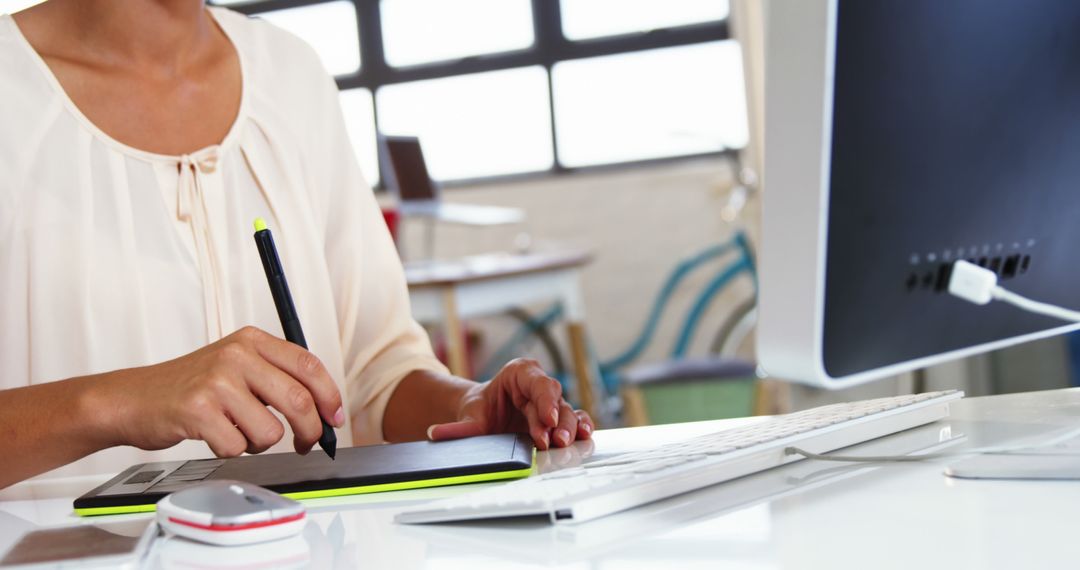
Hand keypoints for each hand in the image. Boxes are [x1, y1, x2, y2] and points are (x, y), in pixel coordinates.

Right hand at [96, 326, 344, 456]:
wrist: (133, 398)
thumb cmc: (191, 387)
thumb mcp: (236, 366)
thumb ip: (277, 378)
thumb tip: (325, 410)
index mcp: (252, 340)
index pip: (309, 366)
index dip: (330, 397)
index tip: (335, 418)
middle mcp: (236, 355)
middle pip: (299, 401)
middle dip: (309, 431)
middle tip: (305, 444)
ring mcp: (217, 381)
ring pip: (270, 431)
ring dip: (259, 443)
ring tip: (236, 430)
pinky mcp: (198, 410)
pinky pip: (238, 447)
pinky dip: (230, 450)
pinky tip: (214, 435)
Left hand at [426, 358, 593, 449]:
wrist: (485, 416)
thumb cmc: (482, 409)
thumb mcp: (469, 416)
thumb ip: (458, 427)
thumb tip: (436, 433)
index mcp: (520, 373)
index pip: (538, 383)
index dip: (545, 401)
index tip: (547, 419)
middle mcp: (539, 386)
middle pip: (555, 400)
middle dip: (557, 421)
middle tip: (554, 440)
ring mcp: (550, 404)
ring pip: (567, 412)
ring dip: (570, 428)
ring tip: (565, 443)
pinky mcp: (558, 420)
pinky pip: (575, 421)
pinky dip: (581, 428)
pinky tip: (584, 437)